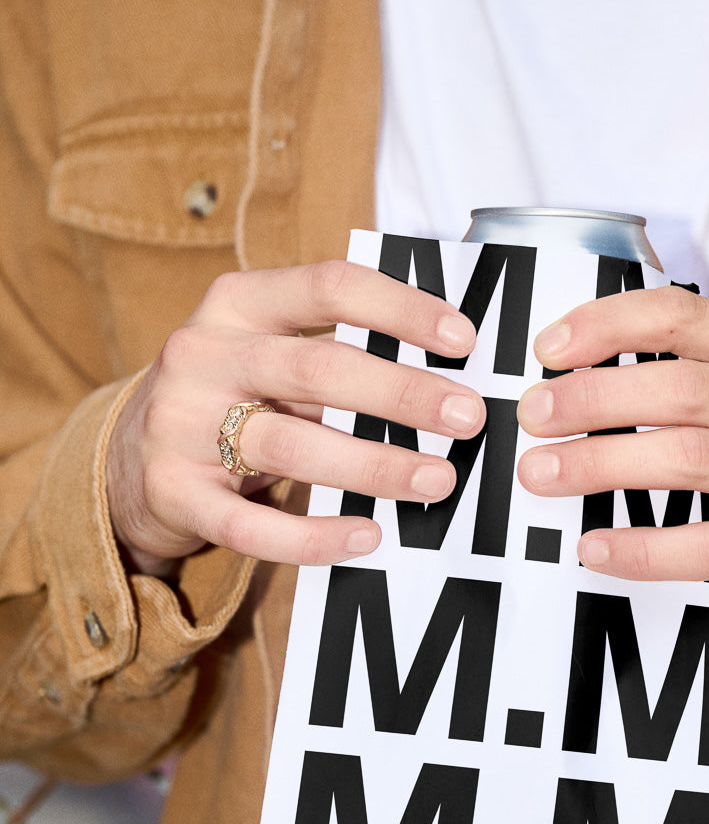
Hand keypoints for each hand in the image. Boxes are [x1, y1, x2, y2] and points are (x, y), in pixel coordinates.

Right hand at [106, 261, 480, 574]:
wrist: (127, 459)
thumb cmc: (231, 397)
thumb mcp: (267, 349)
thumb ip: (335, 349)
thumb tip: (447, 371)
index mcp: (237, 303)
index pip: (328, 287)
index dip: (400, 309)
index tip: (463, 340)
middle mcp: (203, 355)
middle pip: (318, 369)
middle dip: (402, 394)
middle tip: (467, 418)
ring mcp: (183, 425)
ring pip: (291, 446)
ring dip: (374, 464)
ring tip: (436, 480)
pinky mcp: (175, 493)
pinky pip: (252, 525)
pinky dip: (314, 536)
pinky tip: (366, 536)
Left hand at [515, 286, 708, 638]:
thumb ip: (689, 371)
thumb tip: (569, 366)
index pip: (686, 316)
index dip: (610, 324)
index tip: (549, 347)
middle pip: (682, 388)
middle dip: (594, 398)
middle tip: (533, 416)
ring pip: (691, 458)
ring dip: (604, 463)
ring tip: (542, 475)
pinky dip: (645, 549)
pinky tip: (594, 548)